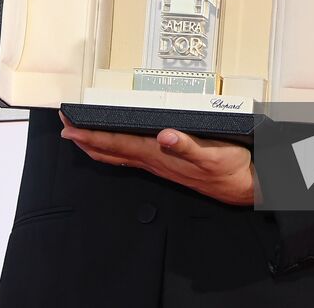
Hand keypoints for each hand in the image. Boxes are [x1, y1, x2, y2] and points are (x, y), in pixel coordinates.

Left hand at [59, 112, 255, 205]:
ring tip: (81, 137)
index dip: (92, 135)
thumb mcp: (213, 154)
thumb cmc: (232, 170)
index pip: (118, 144)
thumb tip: (164, 135)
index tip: (70, 126)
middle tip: (65, 127)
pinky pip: (132, 159)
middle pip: (112, 151)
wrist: (248, 187)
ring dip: (98, 146)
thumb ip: (187, 144)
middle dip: (86, 139)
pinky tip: (115, 149)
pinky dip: (116, 151)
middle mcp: (155, 162)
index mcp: (160, 155)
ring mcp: (160, 166)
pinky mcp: (168, 166)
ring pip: (119, 156)